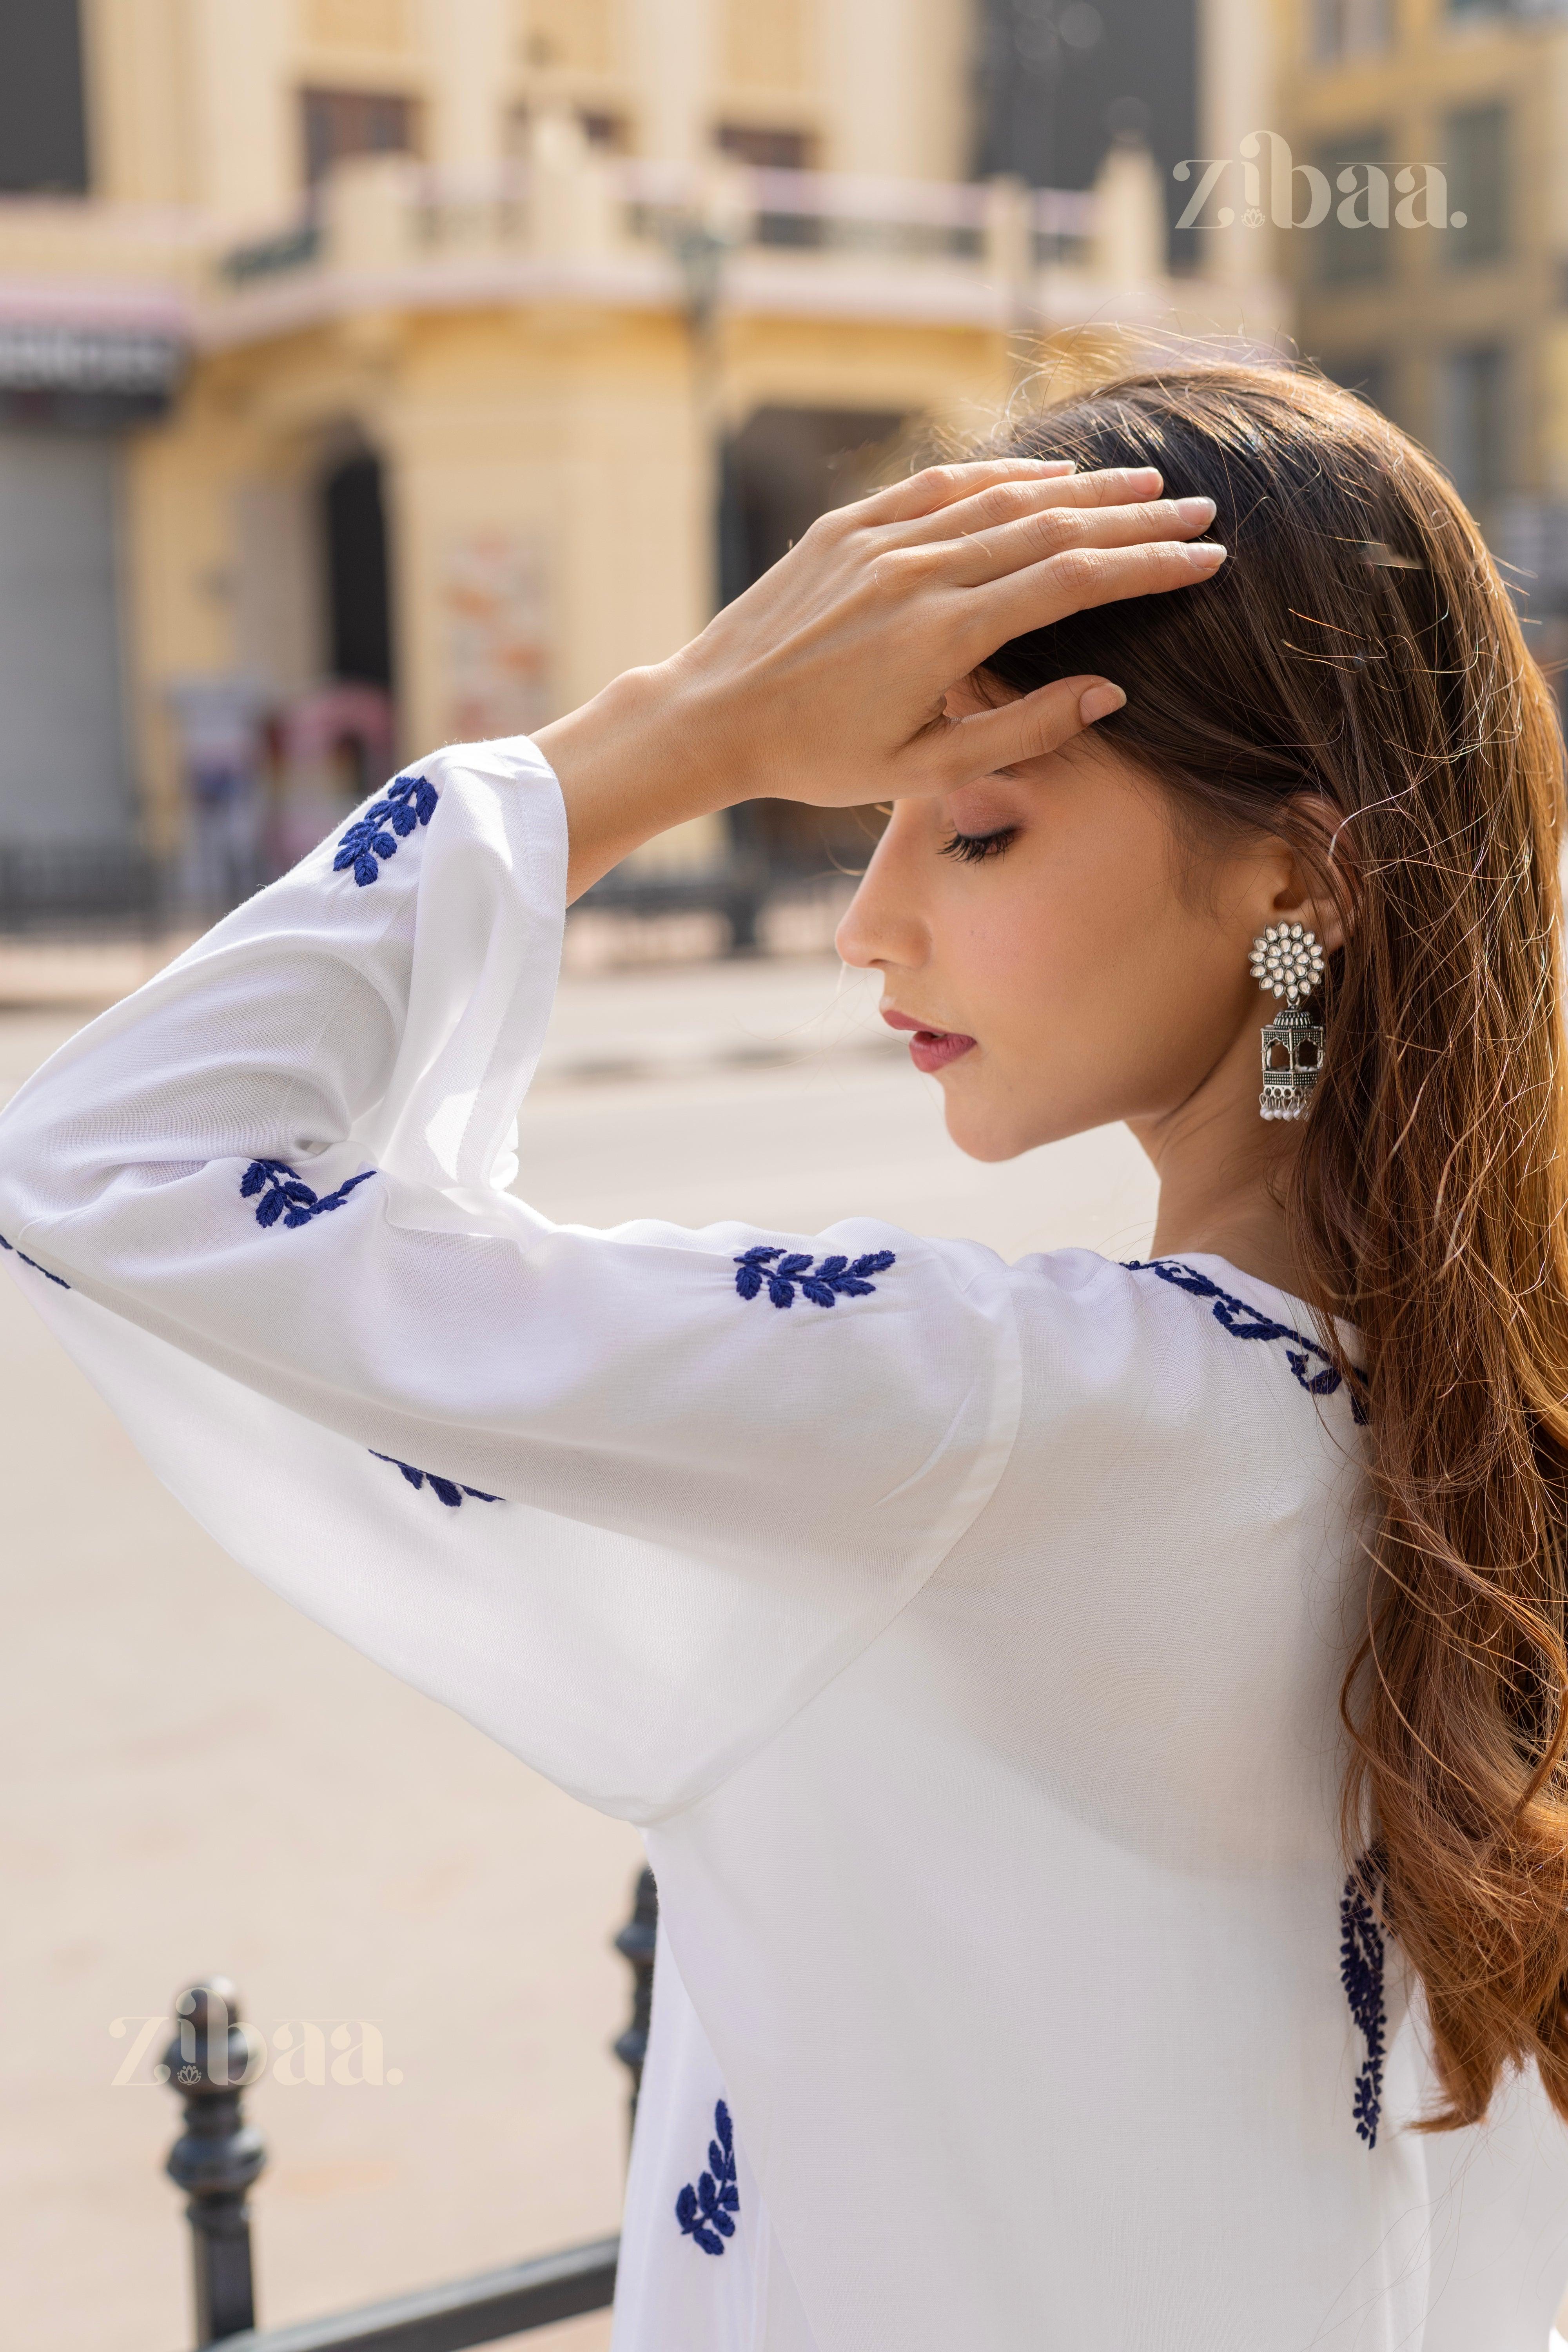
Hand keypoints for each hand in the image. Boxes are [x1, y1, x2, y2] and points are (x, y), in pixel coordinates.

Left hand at [536, 458, 1224, 896]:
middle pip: (1053, 528)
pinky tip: (1045, 475)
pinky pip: (939, 486)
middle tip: (1200, 513)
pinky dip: (999, 475)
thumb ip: (1021, 731)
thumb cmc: (816, 759)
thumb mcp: (923, 771)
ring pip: (1001, 497)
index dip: (1147, 567)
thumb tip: (1109, 692)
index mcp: (945, 635)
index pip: (1074, 582)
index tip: (1205, 559)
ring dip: (1081, 489)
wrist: (711, 715)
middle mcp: (918, 573)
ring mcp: (880, 541)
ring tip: (1142, 489)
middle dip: (1135, 521)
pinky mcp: (846, 527)